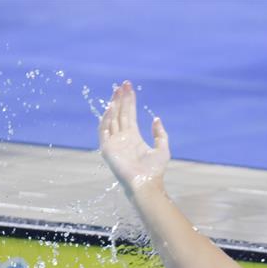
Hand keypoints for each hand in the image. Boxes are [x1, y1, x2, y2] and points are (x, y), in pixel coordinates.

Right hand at [99, 80, 169, 196]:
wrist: (146, 183)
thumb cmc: (155, 170)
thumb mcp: (162, 149)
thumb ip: (160, 134)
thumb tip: (156, 118)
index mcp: (133, 137)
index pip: (129, 115)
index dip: (129, 101)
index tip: (129, 88)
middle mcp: (122, 138)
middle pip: (120, 114)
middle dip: (121, 99)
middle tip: (123, 84)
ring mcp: (114, 142)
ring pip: (112, 119)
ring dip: (114, 105)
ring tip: (117, 91)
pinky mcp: (107, 148)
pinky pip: (104, 130)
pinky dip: (106, 119)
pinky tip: (111, 108)